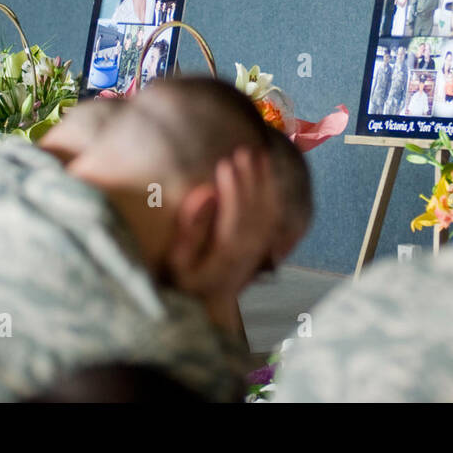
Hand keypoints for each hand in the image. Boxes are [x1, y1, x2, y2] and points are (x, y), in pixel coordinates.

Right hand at [168, 149, 278, 325]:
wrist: (211, 301)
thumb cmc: (188, 278)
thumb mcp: (178, 262)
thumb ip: (190, 229)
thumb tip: (205, 193)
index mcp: (227, 256)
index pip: (235, 218)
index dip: (233, 191)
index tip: (225, 164)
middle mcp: (250, 250)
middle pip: (255, 210)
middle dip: (250, 178)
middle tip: (242, 151)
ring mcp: (261, 246)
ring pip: (268, 208)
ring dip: (264, 179)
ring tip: (256, 152)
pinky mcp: (266, 240)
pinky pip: (274, 211)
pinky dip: (272, 187)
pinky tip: (266, 167)